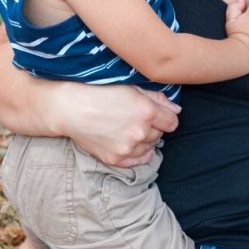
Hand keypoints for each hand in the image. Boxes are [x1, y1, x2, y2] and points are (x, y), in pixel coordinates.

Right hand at [66, 84, 180, 166]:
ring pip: (150, 147)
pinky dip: (137, 152)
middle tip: (134, 118)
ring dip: (144, 140)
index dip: (165, 117)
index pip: (173, 122)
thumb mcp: (132, 88)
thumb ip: (158, 99)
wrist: (72, 109)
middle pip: (160, 135)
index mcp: (147, 112)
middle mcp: (140, 132)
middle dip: (153, 127)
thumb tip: (176, 110)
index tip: (156, 115)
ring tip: (127, 129)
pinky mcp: (117, 159)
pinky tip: (127, 142)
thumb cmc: (101, 94)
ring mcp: (128, 148)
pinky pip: (139, 160)